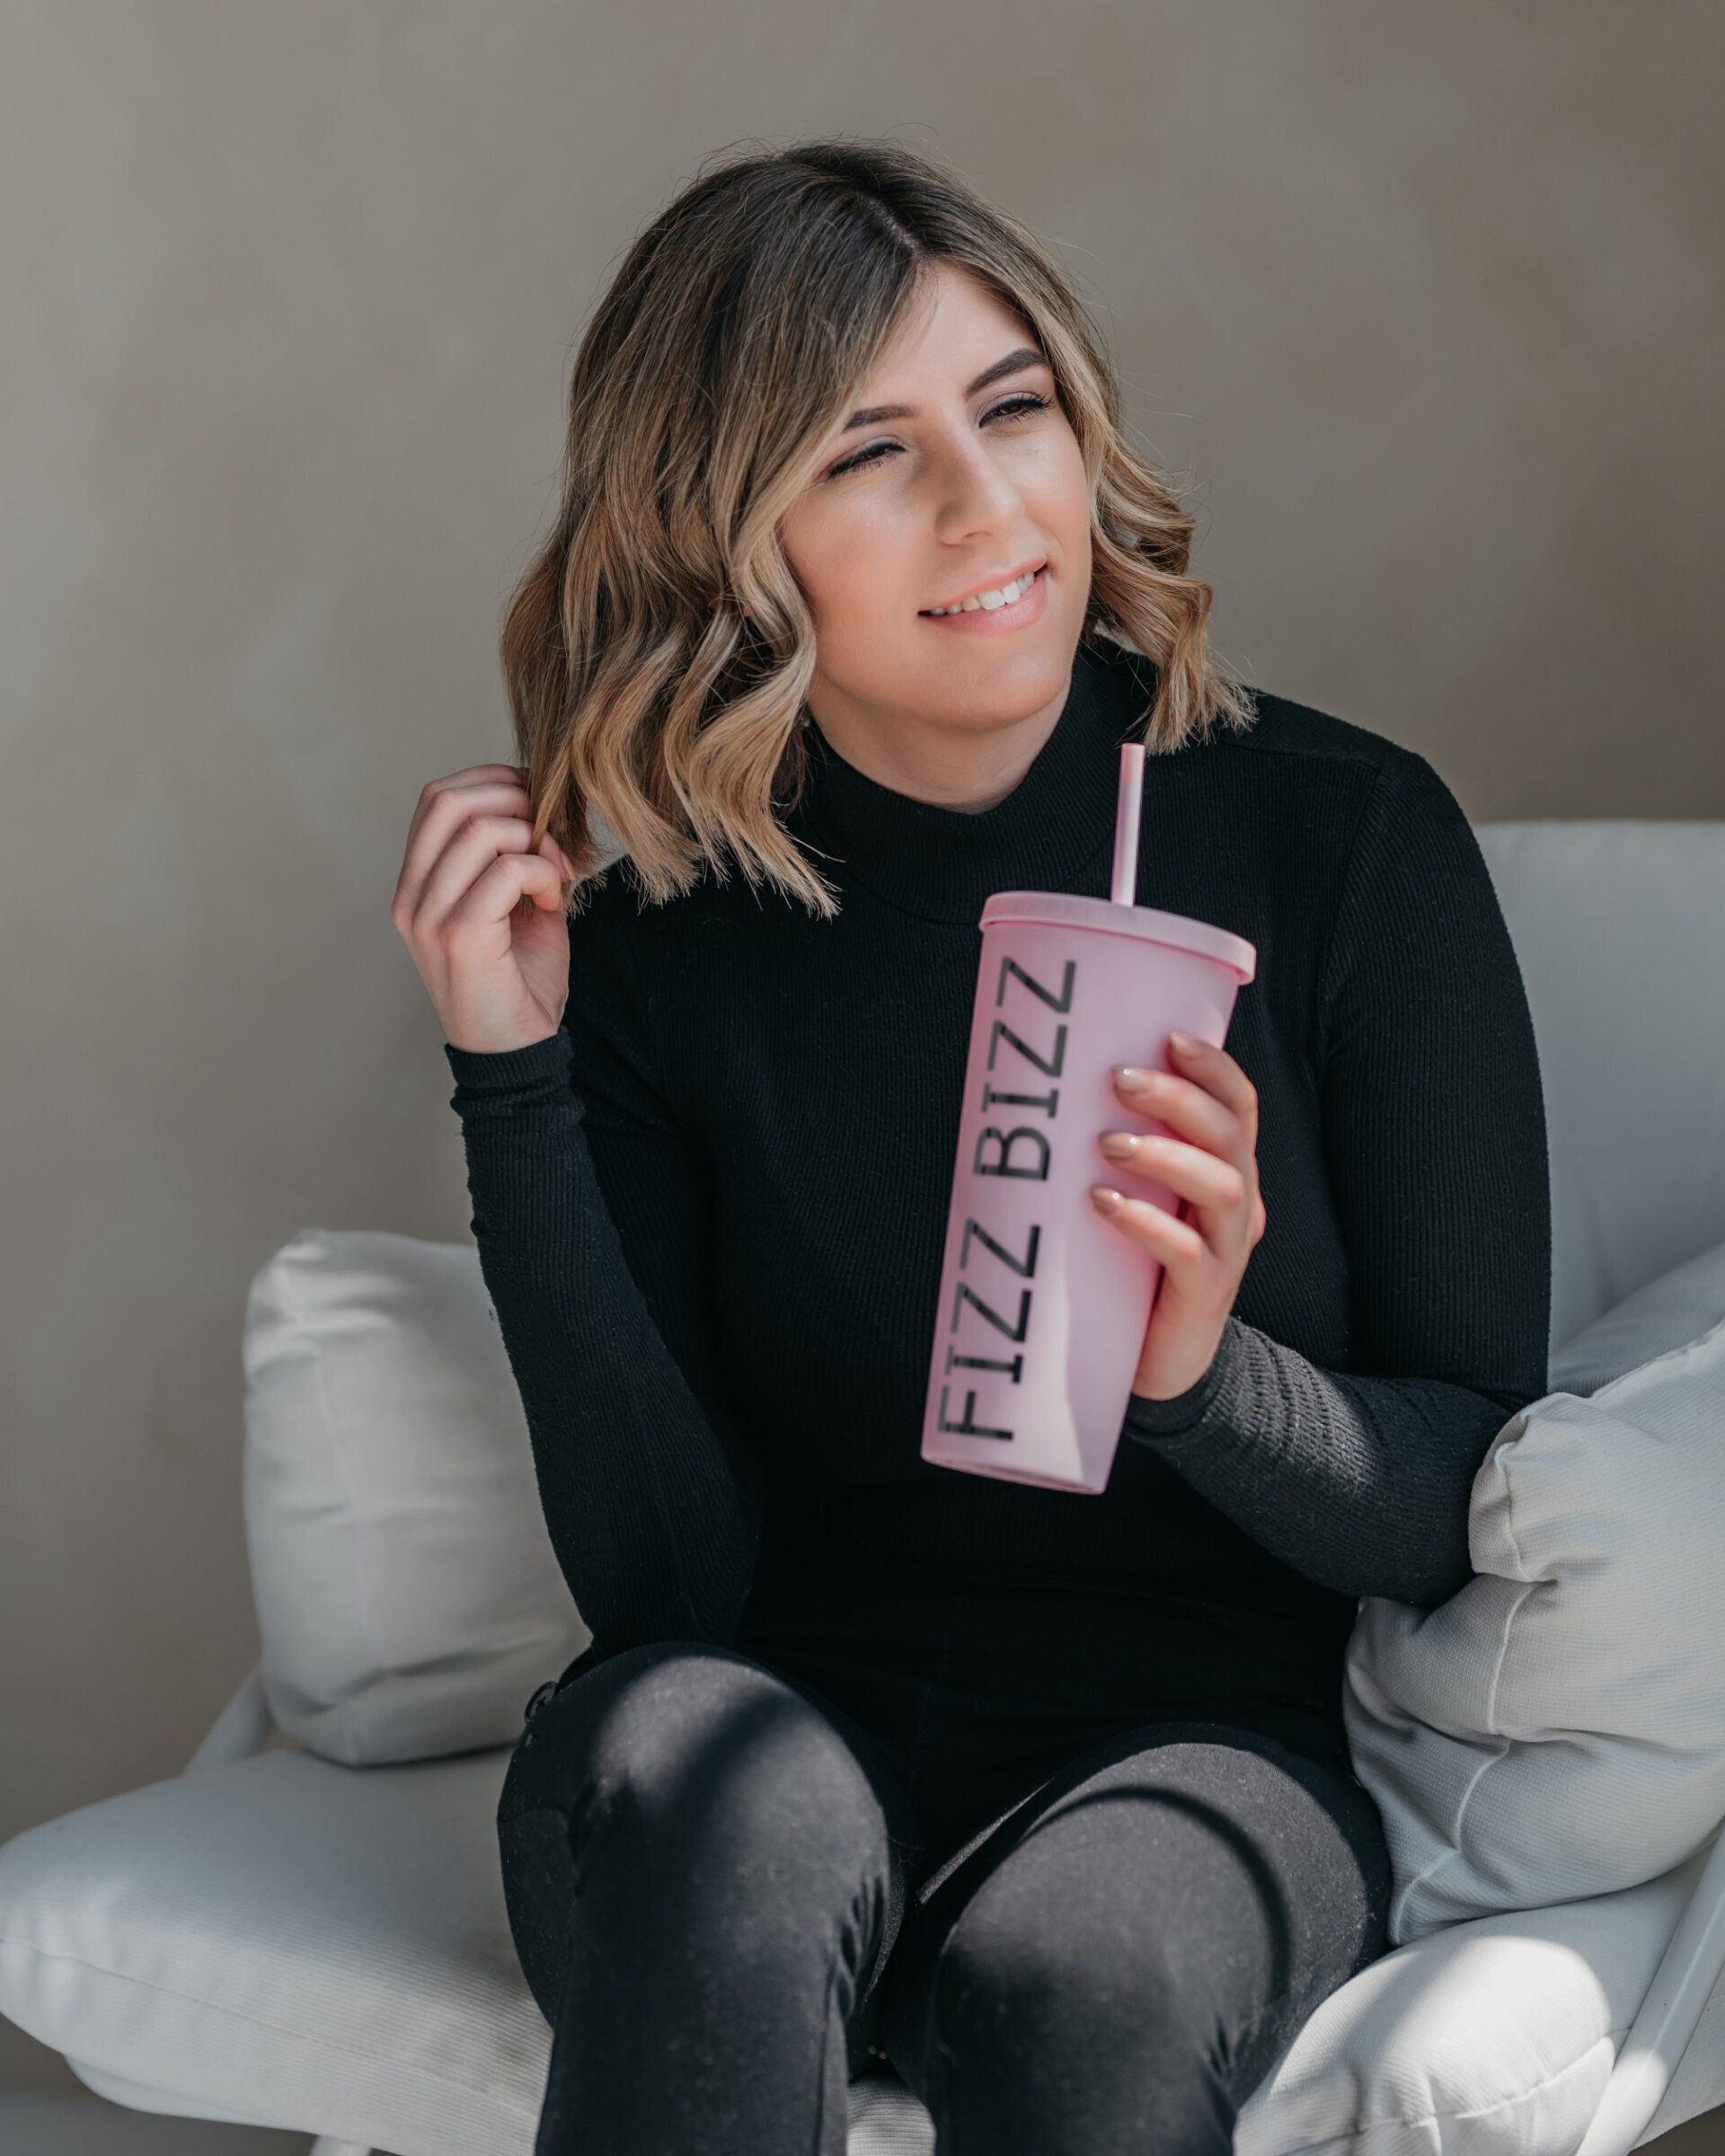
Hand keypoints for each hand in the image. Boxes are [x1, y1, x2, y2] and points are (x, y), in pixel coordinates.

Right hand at [390, 761, 577, 1053]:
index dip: (491, 782)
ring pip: (481, 830)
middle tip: (550, 835)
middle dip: (513, 800)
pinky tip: (555, 903)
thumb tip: (541, 805)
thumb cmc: (519, 982)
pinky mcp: (459, 935)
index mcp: (417, 886)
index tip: (536, 799)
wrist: (515, 1054)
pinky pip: (507, 870)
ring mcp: (429, 916)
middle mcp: (411, 898)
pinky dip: (544, 873)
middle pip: (449, 801)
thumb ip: (514, 856)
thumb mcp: (515, 906)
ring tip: (557, 874)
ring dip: (534, 841)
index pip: (436, 799)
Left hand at [1089, 1031, 1267, 1402]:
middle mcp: (1240, 1203)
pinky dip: (1150, 1224)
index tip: (1169, 1037)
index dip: (1214, 1068)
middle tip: (1118, 1078)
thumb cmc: (1136, 1264)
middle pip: (1229, 1135)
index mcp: (1228, 1169)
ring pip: (1221, 1186)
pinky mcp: (1206, 1293)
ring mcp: (1228, 1249)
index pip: (1240, 1106)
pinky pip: (1189, 1252)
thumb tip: (1043, 1095)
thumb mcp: (1135, 1196)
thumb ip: (1115, 1151)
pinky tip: (1106, 1205)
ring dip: (1164, 1155)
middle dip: (1178, 1099)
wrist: (1159, 1360)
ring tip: (1107, 1144)